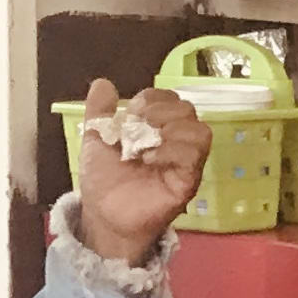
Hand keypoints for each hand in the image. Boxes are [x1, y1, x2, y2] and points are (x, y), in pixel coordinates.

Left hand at [71, 79, 208, 262]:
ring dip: (171, 130)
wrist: (103, 214)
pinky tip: (148, 158)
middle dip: (160, 112)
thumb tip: (102, 83)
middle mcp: (176, 141)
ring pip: (200, 130)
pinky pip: (194, 156)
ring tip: (145, 144)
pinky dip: (171, 150)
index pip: (170, 98)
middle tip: (138, 127)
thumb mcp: (97, 139)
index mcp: (158, 128)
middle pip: (188, 109)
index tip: (130, 113)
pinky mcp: (188, 181)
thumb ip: (99, 111)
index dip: (151, 99)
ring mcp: (186, 162)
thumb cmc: (104, 179)